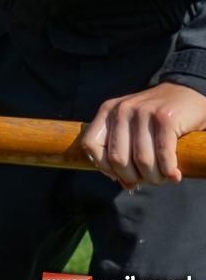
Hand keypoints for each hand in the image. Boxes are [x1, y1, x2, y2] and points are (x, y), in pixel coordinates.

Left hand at [82, 82, 205, 187]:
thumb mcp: (133, 130)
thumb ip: (124, 153)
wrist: (188, 93)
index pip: (90, 145)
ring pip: (142, 161)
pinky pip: (163, 156)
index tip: (122, 175)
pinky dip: (169, 171)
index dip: (105, 167)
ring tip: (164, 177)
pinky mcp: (165, 118)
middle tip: (149, 179)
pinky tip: (175, 173)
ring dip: (155, 177)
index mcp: (107, 112)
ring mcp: (143, 112)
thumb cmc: (158, 119)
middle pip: (117, 158)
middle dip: (134, 177)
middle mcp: (121, 110)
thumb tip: (125, 185)